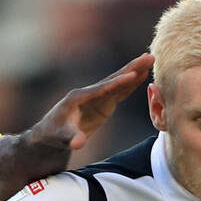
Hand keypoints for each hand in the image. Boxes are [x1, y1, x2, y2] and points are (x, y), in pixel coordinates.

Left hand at [27, 52, 153, 154]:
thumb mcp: (61, 138)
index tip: (132, 75)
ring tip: (150, 60)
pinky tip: (141, 76)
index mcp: (79, 97)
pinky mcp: (102, 104)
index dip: (117, 83)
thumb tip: (79, 143)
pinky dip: (130, 85)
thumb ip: (71, 139)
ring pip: (118, 83)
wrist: (50, 135)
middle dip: (131, 69)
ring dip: (134, 72)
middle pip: (113, 79)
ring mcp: (97, 98)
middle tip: (149, 57)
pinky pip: (119, 92)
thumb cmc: (53, 135)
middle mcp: (90, 93)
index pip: (102, 89)